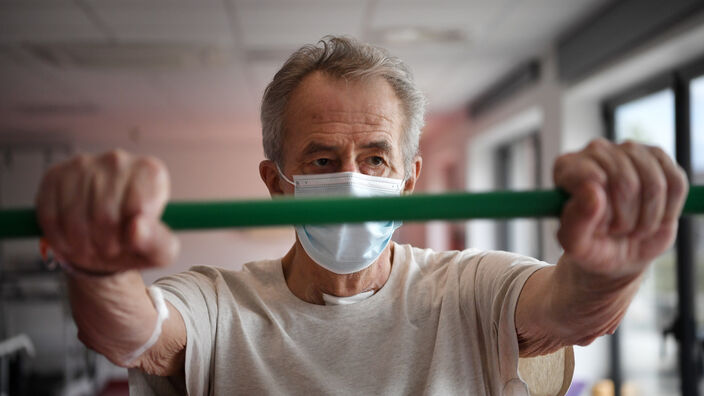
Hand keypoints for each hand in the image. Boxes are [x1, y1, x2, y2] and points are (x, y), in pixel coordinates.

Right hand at [36, 150, 178, 273]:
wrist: (104, 239)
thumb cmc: (137, 241)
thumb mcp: (159, 250)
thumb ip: (155, 242)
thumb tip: (136, 229)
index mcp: (151, 172)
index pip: (137, 210)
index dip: (130, 238)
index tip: (131, 242)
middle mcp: (119, 160)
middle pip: (105, 215)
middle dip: (105, 244)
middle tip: (110, 248)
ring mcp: (84, 163)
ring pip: (75, 216)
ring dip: (81, 244)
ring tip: (92, 245)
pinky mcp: (55, 174)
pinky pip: (50, 215)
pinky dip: (59, 239)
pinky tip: (71, 240)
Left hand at [554, 138, 687, 278]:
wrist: (618, 250)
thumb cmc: (591, 245)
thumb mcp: (576, 244)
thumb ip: (576, 221)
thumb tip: (593, 193)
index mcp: (567, 167)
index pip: (593, 178)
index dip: (603, 211)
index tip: (599, 227)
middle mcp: (596, 151)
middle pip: (626, 182)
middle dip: (625, 218)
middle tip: (616, 231)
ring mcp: (628, 150)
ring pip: (654, 184)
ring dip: (648, 218)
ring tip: (632, 227)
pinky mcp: (658, 157)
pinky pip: (676, 183)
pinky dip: (669, 210)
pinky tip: (652, 216)